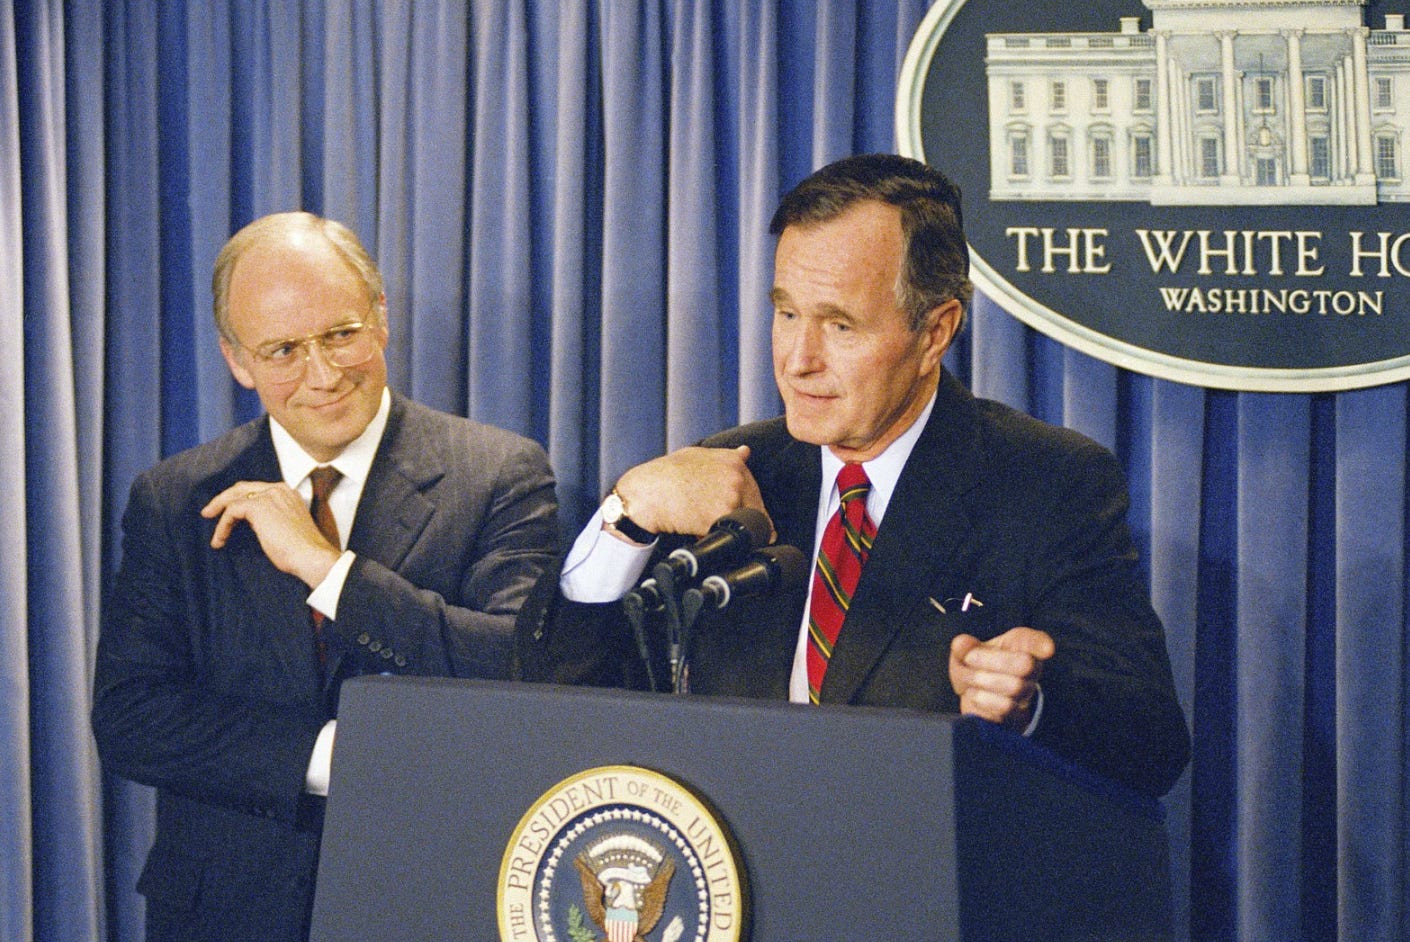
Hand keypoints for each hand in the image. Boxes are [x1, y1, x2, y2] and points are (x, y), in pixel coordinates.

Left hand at [201, 481, 342, 587]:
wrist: (310, 556)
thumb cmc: (301, 550)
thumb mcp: (286, 527)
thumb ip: (272, 517)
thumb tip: (251, 522)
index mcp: (288, 492)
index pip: (256, 489)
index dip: (238, 499)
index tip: (228, 512)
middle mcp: (278, 489)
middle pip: (241, 488)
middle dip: (223, 499)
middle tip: (209, 512)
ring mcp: (268, 496)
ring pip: (233, 498)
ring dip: (219, 513)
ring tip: (211, 528)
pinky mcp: (258, 507)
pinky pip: (231, 512)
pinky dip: (222, 526)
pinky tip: (220, 540)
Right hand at [613, 445, 773, 538]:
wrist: (645, 492)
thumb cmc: (665, 474)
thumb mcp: (696, 456)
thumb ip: (725, 456)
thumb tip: (746, 452)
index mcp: (734, 462)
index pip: (755, 493)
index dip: (744, 508)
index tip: (736, 515)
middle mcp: (737, 477)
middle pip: (754, 512)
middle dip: (738, 521)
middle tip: (712, 521)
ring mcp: (731, 497)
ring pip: (741, 526)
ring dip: (727, 530)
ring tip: (701, 523)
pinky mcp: (720, 517)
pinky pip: (727, 537)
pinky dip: (714, 538)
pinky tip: (697, 531)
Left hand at [948, 626, 1054, 730]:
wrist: (976, 697)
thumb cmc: (975, 667)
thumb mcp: (966, 652)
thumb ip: (963, 646)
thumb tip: (961, 644)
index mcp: (1020, 646)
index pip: (1036, 641)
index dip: (1041, 645)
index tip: (1047, 650)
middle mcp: (1030, 670)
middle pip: (1025, 664)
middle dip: (990, 660)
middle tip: (969, 659)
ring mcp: (1025, 694)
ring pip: (1015, 687)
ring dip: (983, 681)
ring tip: (969, 680)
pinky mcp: (1015, 717)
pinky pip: (1004, 708)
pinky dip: (983, 700)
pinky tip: (975, 695)